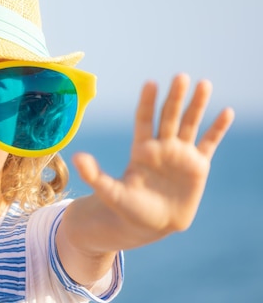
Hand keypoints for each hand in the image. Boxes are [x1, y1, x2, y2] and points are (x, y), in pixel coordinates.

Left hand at [73, 74, 233, 243]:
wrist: (150, 225)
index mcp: (141, 149)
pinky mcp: (198, 165)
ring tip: (204, 84)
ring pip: (190, 124)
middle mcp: (161, 146)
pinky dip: (218, 128)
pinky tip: (227, 111)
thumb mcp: (109, 192)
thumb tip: (76, 157)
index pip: (143, 119)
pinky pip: (209, 143)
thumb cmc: (127, 208)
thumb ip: (94, 175)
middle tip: (180, 76)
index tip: (151, 83)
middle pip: (169, 117)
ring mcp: (180, 154)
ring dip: (197, 105)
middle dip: (175, 97)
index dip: (147, 102)